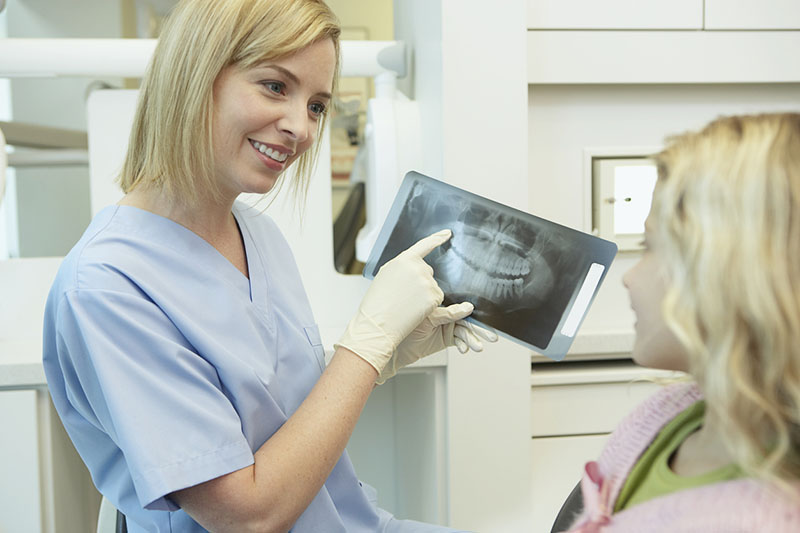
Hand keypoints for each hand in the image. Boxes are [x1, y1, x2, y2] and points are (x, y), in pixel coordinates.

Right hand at [335, 230, 450, 375]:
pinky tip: (415, 310)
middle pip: (428, 271)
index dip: (437, 238)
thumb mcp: (385, 276)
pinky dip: (429, 305)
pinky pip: (437, 299)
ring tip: (406, 304)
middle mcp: (418, 267)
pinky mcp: (434, 296)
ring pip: (432, 286)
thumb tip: (414, 266)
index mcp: (403, 259)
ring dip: (424, 295)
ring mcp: (427, 282)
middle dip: (420, 282)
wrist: (377, 324)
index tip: (447, 234)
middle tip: (403, 296)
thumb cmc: (377, 304)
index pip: (424, 245)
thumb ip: (401, 267)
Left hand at [376, 303, 498, 383]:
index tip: (487, 319)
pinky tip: (464, 349)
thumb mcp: (428, 316)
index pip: (462, 306)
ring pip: (465, 332)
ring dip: (472, 340)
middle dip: (480, 329)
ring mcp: (446, 326)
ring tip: (478, 346)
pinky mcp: (445, 339)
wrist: (392, 344)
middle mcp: (446, 314)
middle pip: (467, 320)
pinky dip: (463, 345)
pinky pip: (459, 341)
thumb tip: (468, 307)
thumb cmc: (404, 323)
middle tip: (491, 336)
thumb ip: (448, 313)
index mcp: (441, 303)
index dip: (476, 313)